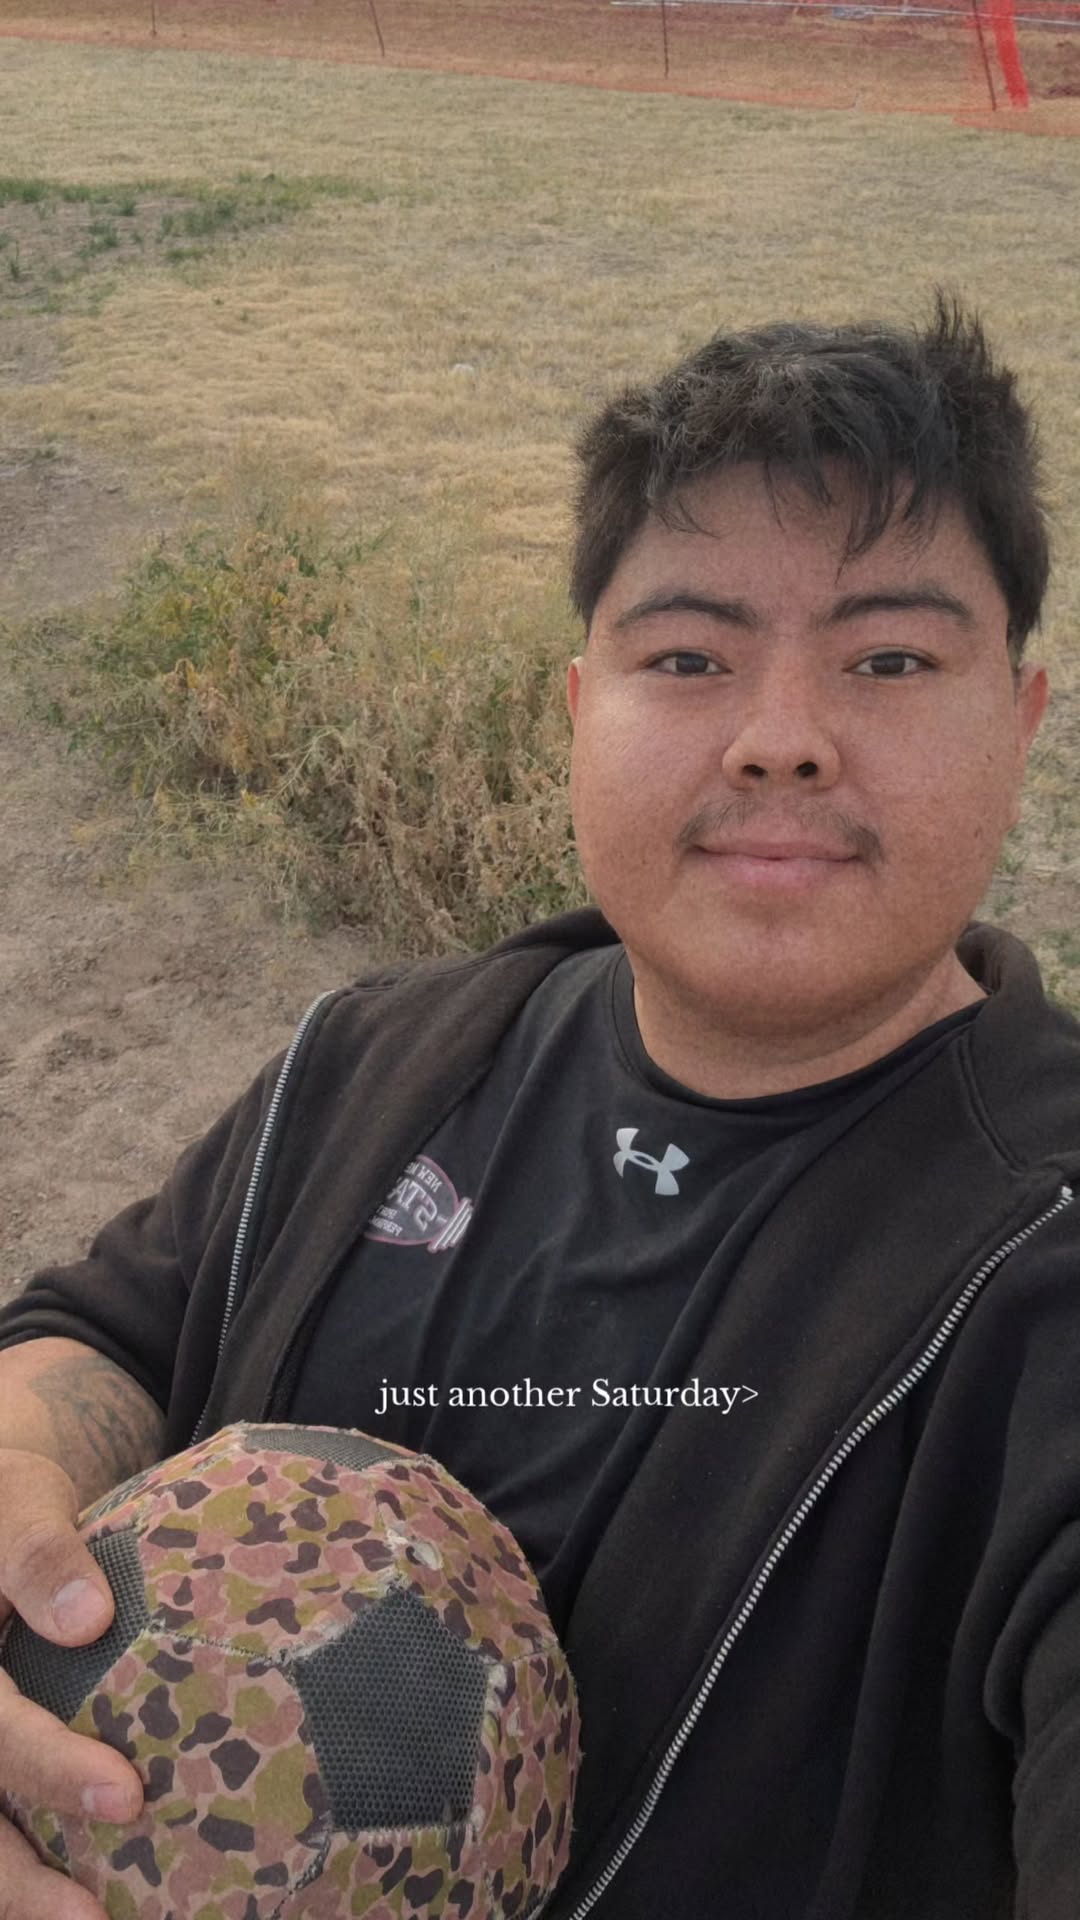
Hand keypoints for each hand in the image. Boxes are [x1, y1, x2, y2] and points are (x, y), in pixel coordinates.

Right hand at [0, 1450, 142, 1919]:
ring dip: (17, 1895)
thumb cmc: (2, 1502)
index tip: (124, 1797)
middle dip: (23, 1877)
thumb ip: (39, 1552)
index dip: (49, 1766)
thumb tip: (87, 1619)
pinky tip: (86, 1900)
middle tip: (97, 1915)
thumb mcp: (15, 1499)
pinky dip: (21, 1876)